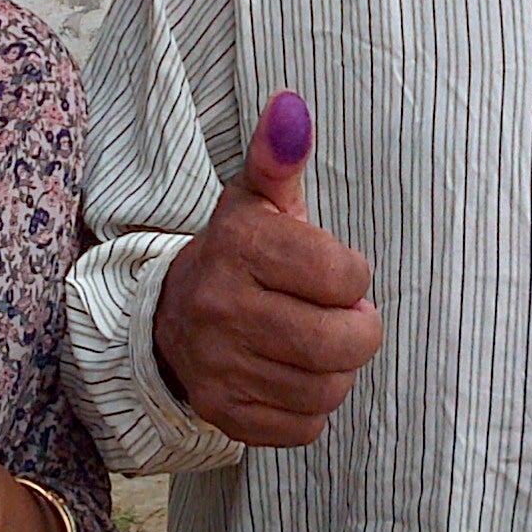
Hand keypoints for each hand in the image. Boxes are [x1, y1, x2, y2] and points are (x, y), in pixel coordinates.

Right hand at [153, 91, 382, 446]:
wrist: (172, 315)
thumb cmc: (239, 251)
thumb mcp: (258, 199)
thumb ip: (279, 155)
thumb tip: (290, 105)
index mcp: (238, 246)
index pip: (345, 276)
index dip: (354, 276)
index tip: (336, 272)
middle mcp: (220, 307)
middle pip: (341, 343)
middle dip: (359, 331)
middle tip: (345, 316)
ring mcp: (218, 367)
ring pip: (328, 389)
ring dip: (337, 369)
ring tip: (318, 344)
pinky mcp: (224, 413)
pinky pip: (306, 427)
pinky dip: (311, 406)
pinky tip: (292, 374)